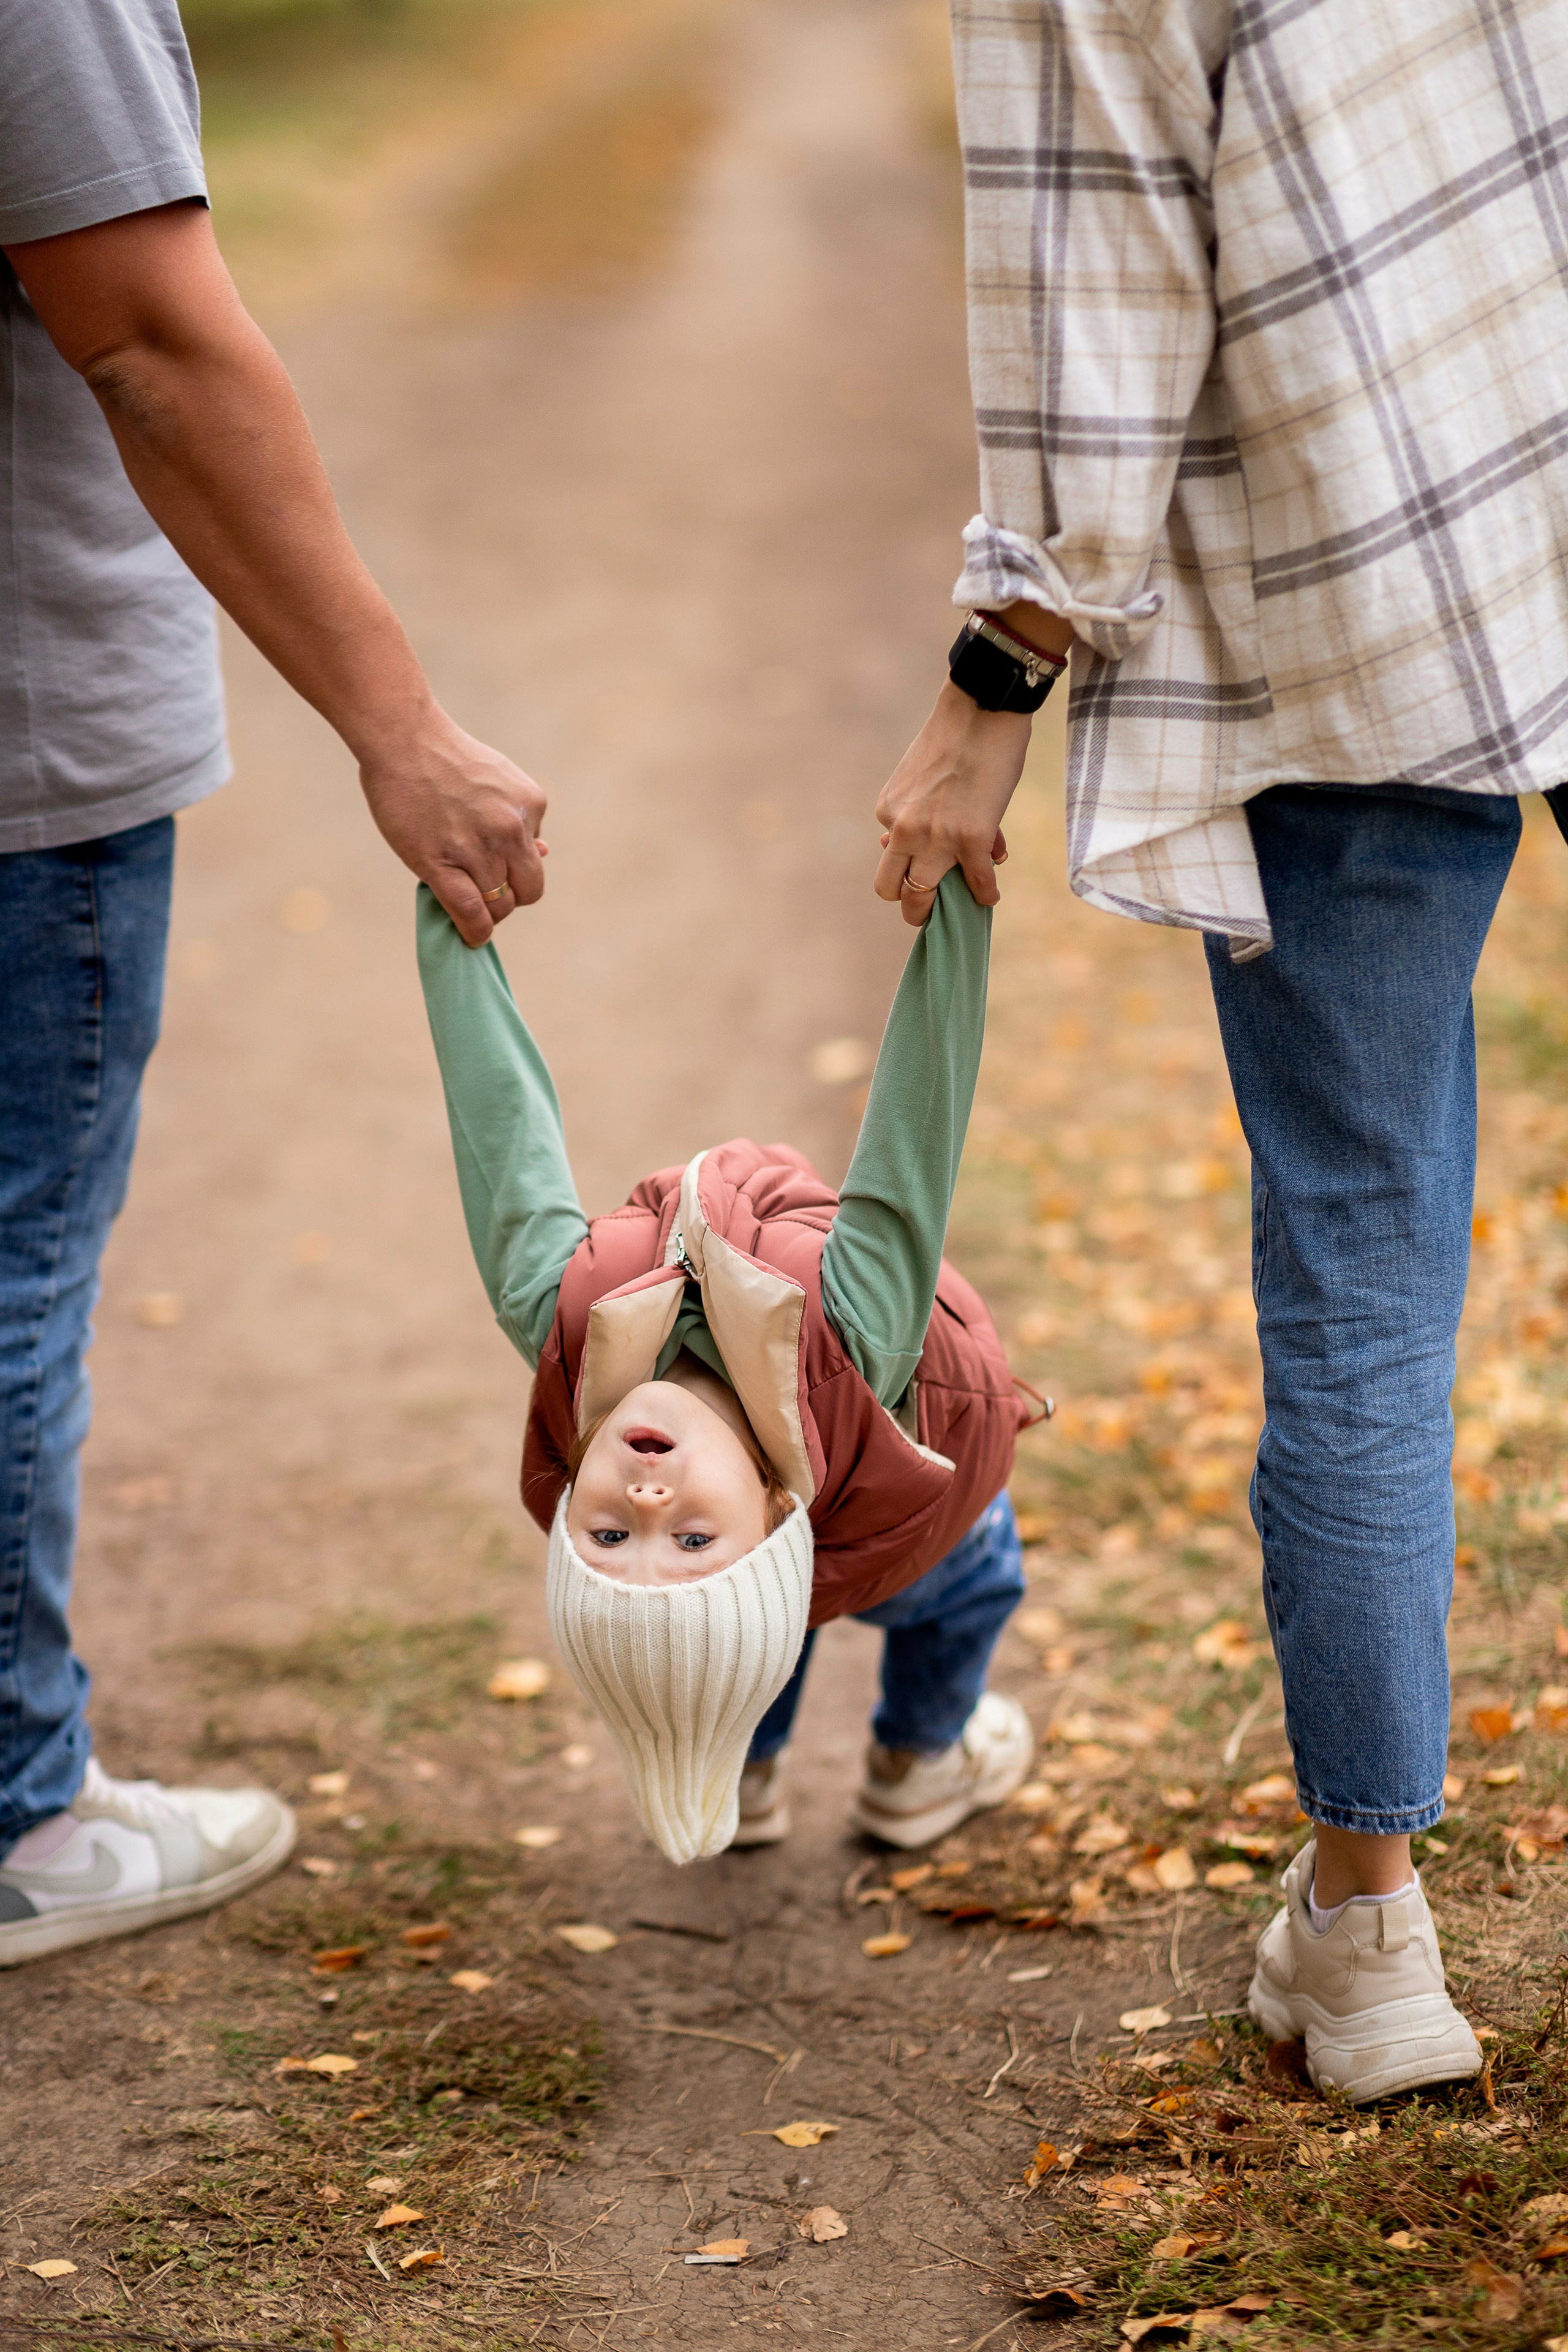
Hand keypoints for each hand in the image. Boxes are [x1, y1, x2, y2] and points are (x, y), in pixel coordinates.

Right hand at [358, 710, 548, 945]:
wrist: (404, 737)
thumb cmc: (444, 756)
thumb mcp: (499, 779)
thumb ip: (519, 818)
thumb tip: (541, 853)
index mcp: (531, 805)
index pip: (535, 859)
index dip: (516, 872)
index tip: (496, 871)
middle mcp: (511, 829)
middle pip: (528, 890)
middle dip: (509, 897)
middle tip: (483, 890)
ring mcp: (478, 848)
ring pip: (499, 905)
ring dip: (487, 913)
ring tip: (469, 906)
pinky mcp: (441, 863)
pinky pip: (470, 912)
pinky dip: (474, 931)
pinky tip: (470, 936)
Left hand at [873, 681, 1031, 925]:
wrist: (982, 710)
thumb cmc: (955, 738)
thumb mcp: (917, 778)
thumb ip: (913, 814)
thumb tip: (916, 848)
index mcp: (887, 813)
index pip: (891, 855)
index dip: (911, 862)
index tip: (928, 862)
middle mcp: (904, 830)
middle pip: (891, 889)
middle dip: (910, 904)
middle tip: (924, 909)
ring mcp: (936, 838)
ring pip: (922, 895)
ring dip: (938, 911)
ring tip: (956, 913)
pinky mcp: (972, 840)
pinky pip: (976, 883)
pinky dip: (984, 894)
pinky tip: (989, 895)